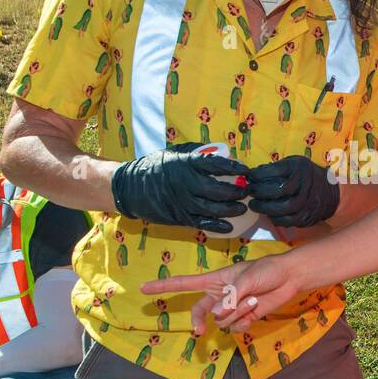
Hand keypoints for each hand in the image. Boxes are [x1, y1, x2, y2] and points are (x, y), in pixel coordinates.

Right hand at [110, 147, 251, 231]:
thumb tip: (220, 153)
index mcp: (185, 163)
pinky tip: (229, 226)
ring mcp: (182, 202)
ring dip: (231, 209)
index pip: (215, 164)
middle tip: (247, 189)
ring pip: (212, 208)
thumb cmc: (154, 167)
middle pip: (217, 189)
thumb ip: (195, 153)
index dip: (233, 167)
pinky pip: (201, 222)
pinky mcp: (179, 217)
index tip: (246, 169)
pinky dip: (217, 225)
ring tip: (242, 207)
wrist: (130, 187)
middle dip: (237, 190)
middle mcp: (185, 183)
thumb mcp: (174, 153)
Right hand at [140, 252, 303, 333]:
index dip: (164, 286)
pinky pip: (235, 328)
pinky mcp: (244, 318)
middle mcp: (219, 295)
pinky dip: (244, 321)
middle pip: (199, 312)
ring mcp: (231, 308)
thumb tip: (216, 314)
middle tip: (198, 333)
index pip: (184, 284)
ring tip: (252, 300)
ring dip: (236, 313)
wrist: (289, 278)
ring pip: (221, 321)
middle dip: (198, 322)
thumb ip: (231, 296)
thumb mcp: (247, 278)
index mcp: (214, 280)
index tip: (143, 288)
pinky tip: (255, 310)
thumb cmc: (267, 271)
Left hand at [246, 156, 339, 226]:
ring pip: (283, 208)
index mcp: (300, 168)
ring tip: (255, 205)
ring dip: (265, 208)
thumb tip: (253, 174)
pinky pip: (287, 221)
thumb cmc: (305, 175)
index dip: (259, 174)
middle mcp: (305, 184)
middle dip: (260, 192)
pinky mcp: (306, 217)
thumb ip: (276, 167)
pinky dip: (274, 218)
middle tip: (250, 192)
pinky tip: (268, 213)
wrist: (329, 192)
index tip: (250, 176)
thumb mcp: (294, 164)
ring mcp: (307, 202)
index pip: (276, 170)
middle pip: (279, 190)